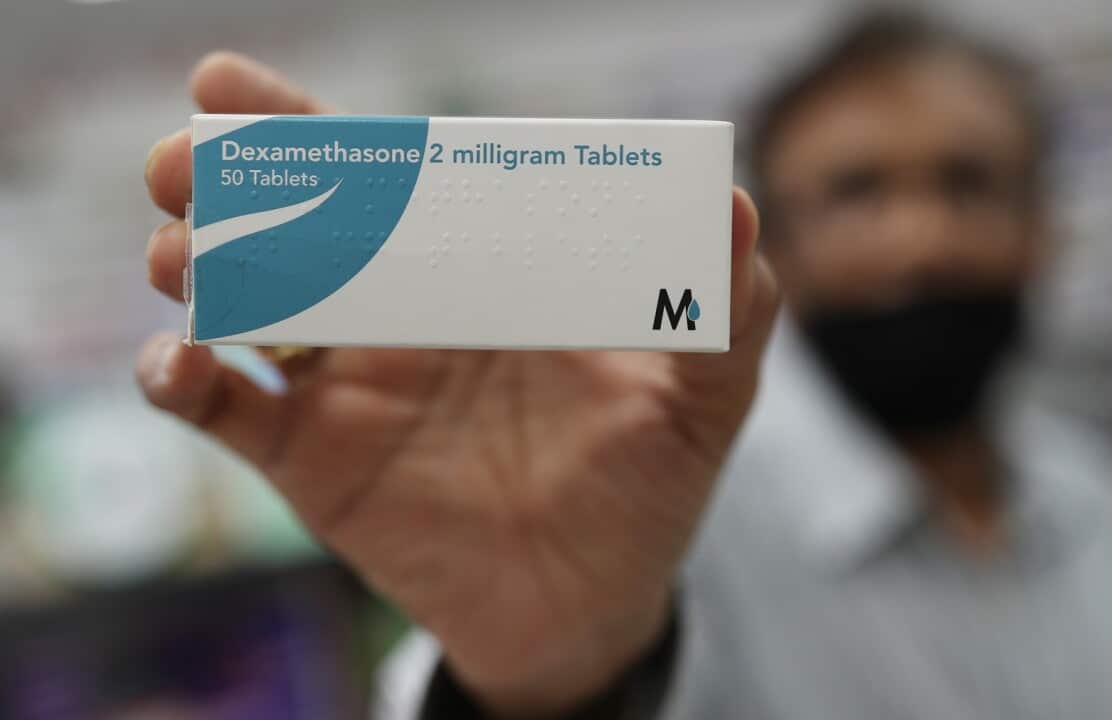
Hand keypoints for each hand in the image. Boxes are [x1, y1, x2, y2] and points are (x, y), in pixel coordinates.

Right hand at [138, 52, 778, 717]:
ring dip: (197, 264)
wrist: (593, 602)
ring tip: (183, 254)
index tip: (231, 87)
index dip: (311, 127)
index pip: (391, 177)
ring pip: (246, 300)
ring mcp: (350, 383)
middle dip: (226, 179)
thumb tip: (730, 207)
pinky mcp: (314, 461)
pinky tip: (178, 362)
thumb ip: (725, 307)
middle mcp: (402, 311)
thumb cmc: (646, 484)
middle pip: (295, 221)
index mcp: (480, 270)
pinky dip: (181, 382)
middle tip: (186, 159)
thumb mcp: (702, 395)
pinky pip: (227, 413)